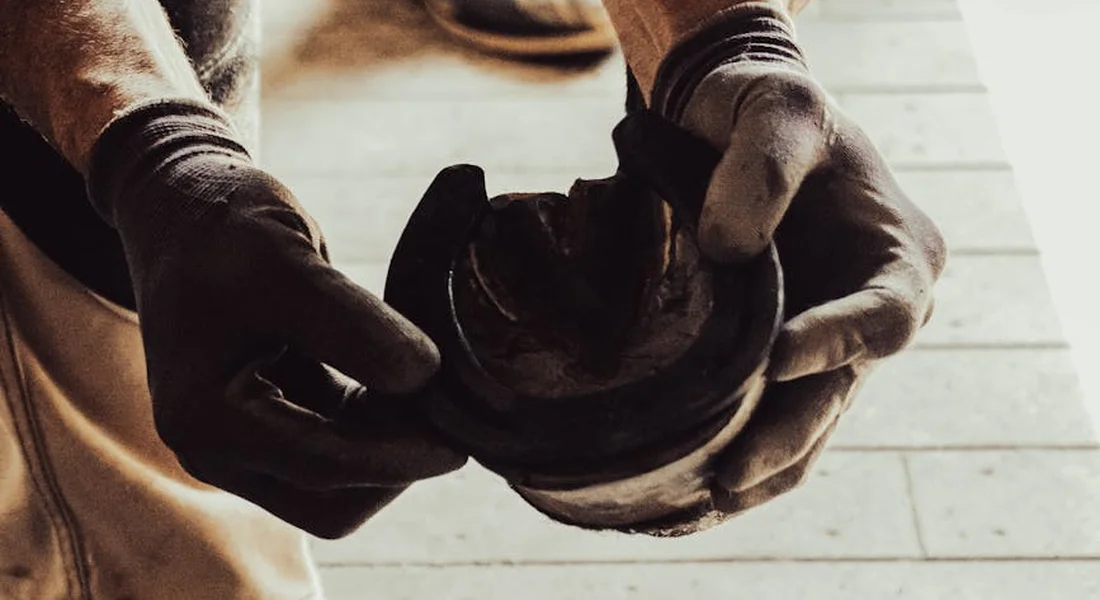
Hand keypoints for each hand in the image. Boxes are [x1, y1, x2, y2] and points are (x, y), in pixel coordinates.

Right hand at [86, 100, 466, 537]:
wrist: (187, 208)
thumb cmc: (225, 228)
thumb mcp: (287, 265)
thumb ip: (351, 324)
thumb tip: (425, 376)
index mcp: (206, 420)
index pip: (322, 469)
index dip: (399, 458)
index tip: (460, 438)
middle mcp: (217, 448)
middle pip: (331, 503)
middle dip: (394, 465)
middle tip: (447, 410)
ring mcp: (243, 442)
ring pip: (339, 484)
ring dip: (390, 448)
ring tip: (432, 388)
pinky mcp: (274, 423)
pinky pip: (339, 449)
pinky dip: (379, 428)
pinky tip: (408, 379)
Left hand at [642, 3, 946, 514]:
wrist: (731, 120)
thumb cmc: (765, 107)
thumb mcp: (777, 107)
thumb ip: (763, 165)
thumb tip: (729, 249)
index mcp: (898, 256)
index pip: (881, 317)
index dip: (834, 343)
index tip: (773, 358)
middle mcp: (871, 309)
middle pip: (840, 389)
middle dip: (786, 435)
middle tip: (729, 474)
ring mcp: (825, 338)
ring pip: (805, 421)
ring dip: (762, 466)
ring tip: (705, 501)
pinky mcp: (777, 354)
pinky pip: (770, 416)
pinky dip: (742, 456)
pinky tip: (694, 490)